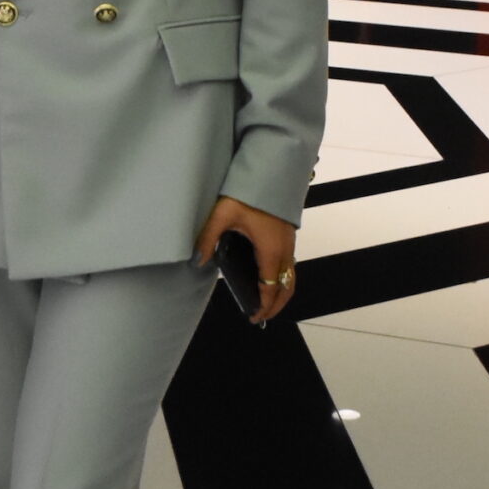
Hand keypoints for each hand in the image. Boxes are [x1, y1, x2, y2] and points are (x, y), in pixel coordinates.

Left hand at [195, 194, 297, 324]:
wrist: (270, 170)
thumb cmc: (249, 191)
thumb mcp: (223, 213)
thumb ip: (208, 238)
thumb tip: (198, 260)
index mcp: (270, 250)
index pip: (270, 287)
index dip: (263, 306)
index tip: (254, 317)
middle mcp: (284, 250)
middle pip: (286, 287)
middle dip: (276, 305)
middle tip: (260, 316)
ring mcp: (289, 243)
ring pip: (291, 276)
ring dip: (280, 292)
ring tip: (265, 302)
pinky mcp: (288, 235)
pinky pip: (290, 265)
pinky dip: (282, 278)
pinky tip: (267, 278)